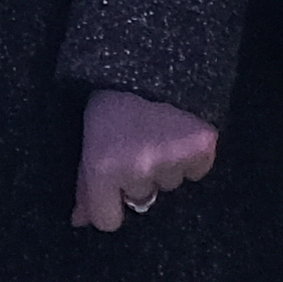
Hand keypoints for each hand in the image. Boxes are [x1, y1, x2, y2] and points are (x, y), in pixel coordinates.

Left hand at [70, 86, 222, 233]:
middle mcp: (138, 170)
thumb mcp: (89, 139)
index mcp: (103, 168)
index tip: (113, 187)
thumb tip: (80, 221)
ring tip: (158, 132)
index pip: (108, 221)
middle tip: (136, 143)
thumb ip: (85, 184)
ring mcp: (173, 160)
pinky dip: (192, 157)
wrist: (150, 60)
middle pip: (141, 199)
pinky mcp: (203, 148)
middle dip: (138, 177)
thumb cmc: (111, 100)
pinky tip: (180, 132)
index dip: (110, 205)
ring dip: (166, 166)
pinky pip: (197, 171)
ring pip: (170, 184)